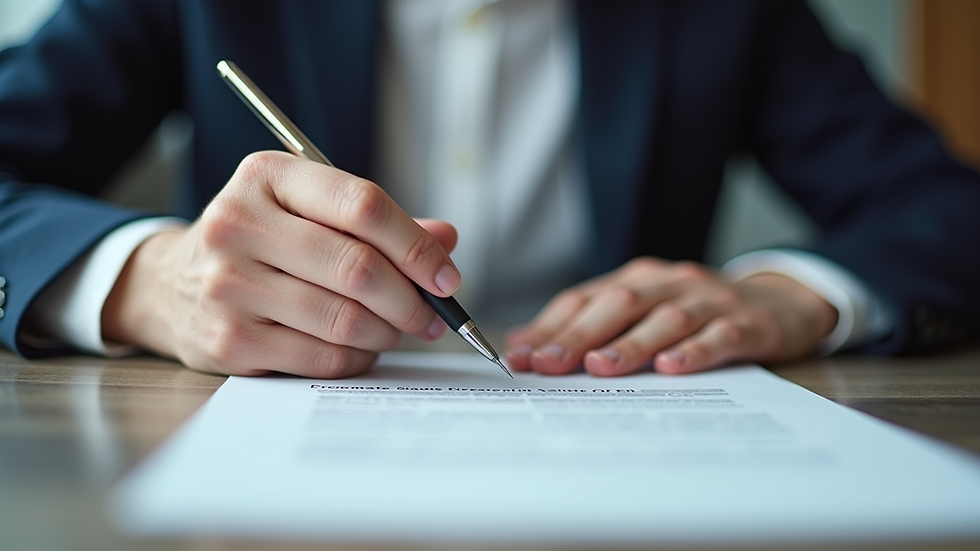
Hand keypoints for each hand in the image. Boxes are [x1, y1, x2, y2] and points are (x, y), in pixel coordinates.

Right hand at [102, 151, 460, 377]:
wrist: (172, 284)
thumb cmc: (261, 242)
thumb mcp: (309, 210)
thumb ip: (378, 222)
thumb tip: (445, 240)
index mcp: (268, 177)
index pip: (362, 205)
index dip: (416, 246)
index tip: (445, 276)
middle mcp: (239, 223)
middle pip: (357, 267)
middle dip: (411, 299)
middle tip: (433, 315)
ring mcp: (228, 284)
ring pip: (344, 318)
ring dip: (388, 332)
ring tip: (398, 330)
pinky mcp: (229, 339)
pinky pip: (322, 357)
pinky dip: (357, 358)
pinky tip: (361, 348)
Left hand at [505, 257, 837, 375]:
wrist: (781, 303)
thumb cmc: (699, 313)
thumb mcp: (645, 311)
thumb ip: (592, 324)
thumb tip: (527, 344)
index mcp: (638, 280)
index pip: (585, 300)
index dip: (550, 327)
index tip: (520, 357)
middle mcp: (669, 283)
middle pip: (619, 305)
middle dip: (579, 335)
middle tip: (548, 363)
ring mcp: (710, 301)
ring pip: (665, 319)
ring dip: (630, 344)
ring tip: (600, 367)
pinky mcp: (747, 323)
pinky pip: (719, 336)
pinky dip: (694, 351)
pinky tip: (673, 368)